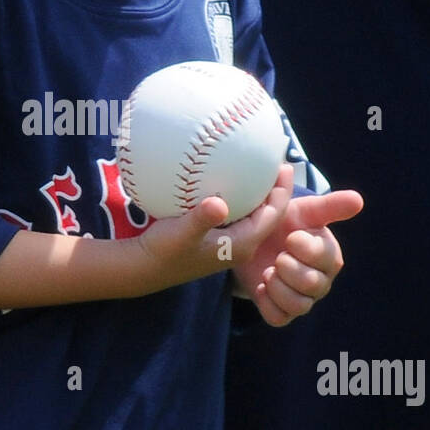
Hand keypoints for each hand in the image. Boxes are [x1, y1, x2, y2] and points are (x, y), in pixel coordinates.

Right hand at [132, 164, 294, 291]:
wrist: (144, 268)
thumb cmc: (163, 252)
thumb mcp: (180, 233)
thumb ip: (201, 219)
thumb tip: (218, 203)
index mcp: (241, 245)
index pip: (273, 216)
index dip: (282, 191)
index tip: (284, 165)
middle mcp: (241, 245)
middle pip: (270, 214)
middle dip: (276, 189)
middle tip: (277, 160)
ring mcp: (230, 243)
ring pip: (255, 215)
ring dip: (261, 193)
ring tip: (261, 166)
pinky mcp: (218, 238)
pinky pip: (240, 215)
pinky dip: (244, 197)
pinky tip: (235, 181)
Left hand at [231, 188, 363, 326]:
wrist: (256, 241)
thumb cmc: (285, 224)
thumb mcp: (304, 211)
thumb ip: (330, 207)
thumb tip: (357, 200)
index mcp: (329, 257)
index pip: (325, 259)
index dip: (304, 248)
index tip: (290, 237)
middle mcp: (320, 281)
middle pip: (312, 285)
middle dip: (289, 268)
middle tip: (278, 255)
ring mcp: (303, 299)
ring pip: (298, 306)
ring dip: (278, 288)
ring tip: (268, 272)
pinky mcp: (282, 311)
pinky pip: (279, 319)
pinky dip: (267, 303)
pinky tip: (261, 286)